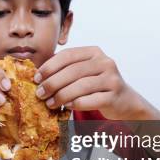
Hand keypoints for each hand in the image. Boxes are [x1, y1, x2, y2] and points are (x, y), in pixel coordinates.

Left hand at [34, 46, 159, 119]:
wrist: (124, 100)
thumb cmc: (97, 85)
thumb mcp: (84, 71)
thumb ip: (65, 69)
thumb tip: (37, 74)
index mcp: (94, 52)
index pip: (68, 55)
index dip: (49, 66)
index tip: (36, 78)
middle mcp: (105, 62)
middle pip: (72, 71)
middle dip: (52, 83)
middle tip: (40, 93)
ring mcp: (112, 79)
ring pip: (80, 86)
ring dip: (61, 96)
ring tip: (49, 103)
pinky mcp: (114, 96)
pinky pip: (90, 100)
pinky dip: (75, 104)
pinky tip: (67, 107)